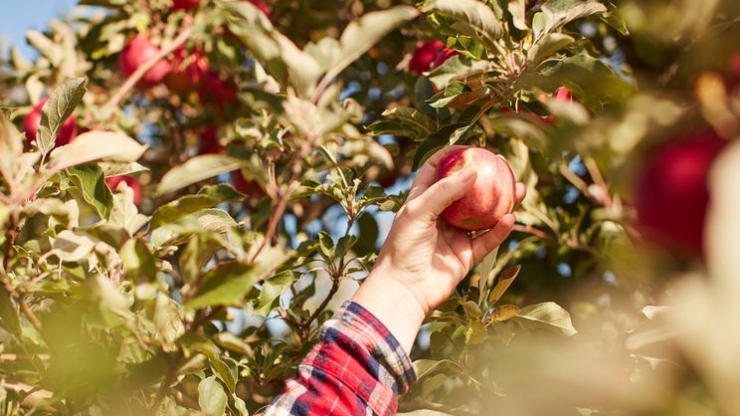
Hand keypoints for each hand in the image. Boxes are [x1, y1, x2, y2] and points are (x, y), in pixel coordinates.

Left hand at [352, 146, 525, 351]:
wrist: (404, 290)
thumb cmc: (403, 247)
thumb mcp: (418, 212)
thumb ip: (445, 190)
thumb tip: (473, 170)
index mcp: (422, 201)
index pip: (437, 171)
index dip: (453, 156)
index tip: (473, 146)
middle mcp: (440, 216)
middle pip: (468, 191)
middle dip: (487, 177)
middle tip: (505, 165)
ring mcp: (455, 236)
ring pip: (484, 215)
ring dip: (502, 202)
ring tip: (519, 189)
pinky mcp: (466, 257)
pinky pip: (488, 240)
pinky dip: (501, 230)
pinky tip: (511, 218)